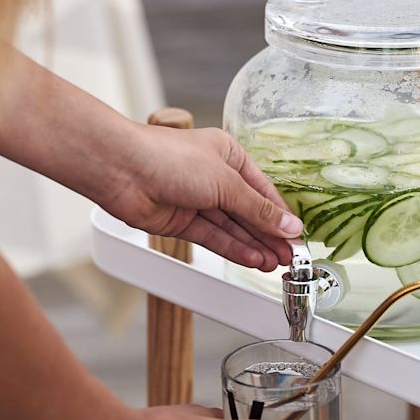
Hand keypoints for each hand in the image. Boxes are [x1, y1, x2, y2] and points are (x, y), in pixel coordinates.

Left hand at [108, 124, 302, 270]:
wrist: (122, 169)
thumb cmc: (169, 158)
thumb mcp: (225, 182)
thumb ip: (258, 209)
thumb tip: (289, 226)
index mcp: (228, 154)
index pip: (262, 189)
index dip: (280, 215)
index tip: (297, 237)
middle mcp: (213, 176)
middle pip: (248, 211)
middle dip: (268, 235)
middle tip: (290, 258)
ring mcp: (196, 199)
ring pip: (231, 227)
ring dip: (253, 246)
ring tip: (275, 265)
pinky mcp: (180, 220)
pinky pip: (213, 237)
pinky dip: (233, 249)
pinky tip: (252, 259)